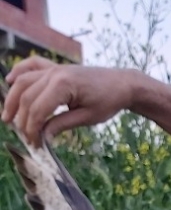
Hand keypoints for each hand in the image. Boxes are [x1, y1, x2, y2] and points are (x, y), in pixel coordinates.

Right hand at [1, 56, 135, 144]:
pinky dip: (19, 71)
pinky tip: (10, 80)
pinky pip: (32, 65)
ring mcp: (53, 68)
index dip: (32, 129)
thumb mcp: (86, 118)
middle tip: (23, 137)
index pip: (38, 110)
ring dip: (13, 99)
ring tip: (7, 117)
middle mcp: (54, 73)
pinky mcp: (55, 67)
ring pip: (23, 81)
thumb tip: (42, 136)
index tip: (34, 144)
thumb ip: (62, 125)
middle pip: (26, 97)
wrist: (121, 84)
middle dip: (22, 119)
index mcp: (63, 85)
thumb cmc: (107, 102)